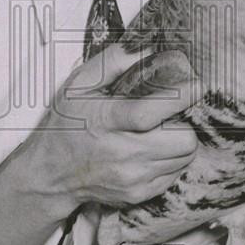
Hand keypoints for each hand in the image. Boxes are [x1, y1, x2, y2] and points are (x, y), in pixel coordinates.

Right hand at [35, 44, 199, 208]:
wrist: (50, 174)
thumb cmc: (66, 124)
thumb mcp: (78, 85)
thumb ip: (112, 62)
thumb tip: (146, 50)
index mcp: (105, 121)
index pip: (149, 113)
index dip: (180, 97)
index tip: (194, 84)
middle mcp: (121, 154)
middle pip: (182, 141)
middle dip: (184, 123)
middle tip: (170, 115)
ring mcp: (132, 179)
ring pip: (185, 158)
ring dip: (180, 141)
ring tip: (160, 131)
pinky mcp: (138, 194)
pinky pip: (175, 174)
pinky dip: (171, 159)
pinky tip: (153, 149)